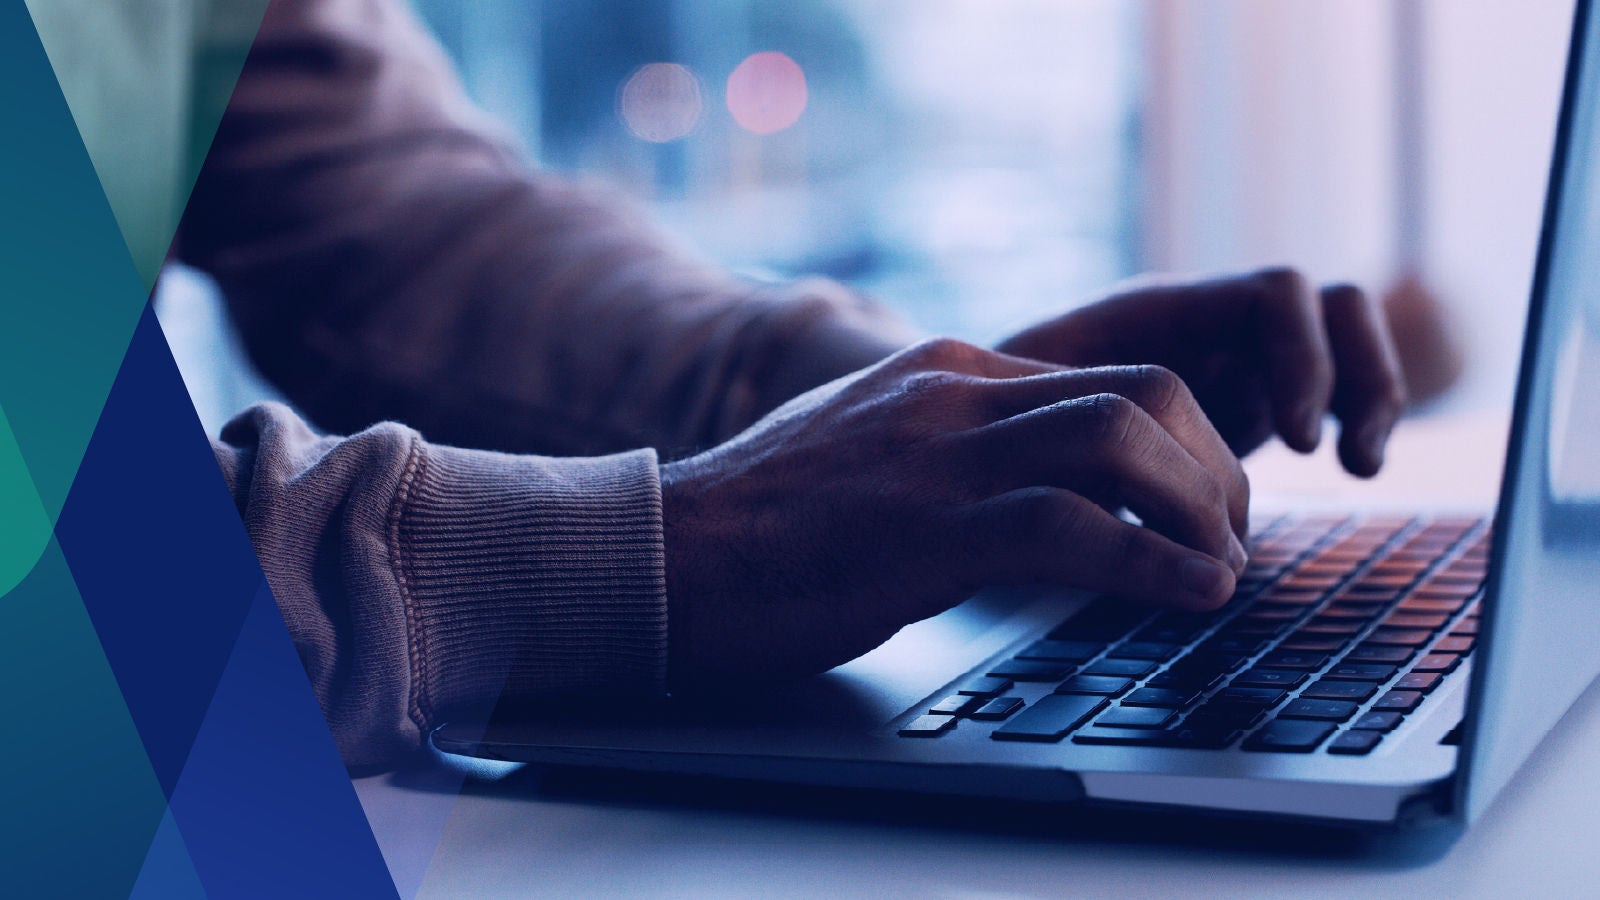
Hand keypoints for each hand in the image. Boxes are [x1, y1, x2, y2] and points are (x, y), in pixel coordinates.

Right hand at [660, 338, 1249, 687]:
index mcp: (948, 370)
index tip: (1207, 503)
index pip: (1113, 374)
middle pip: (1143, 390)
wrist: (662, 551)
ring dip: (1201, 509)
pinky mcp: (921, 532)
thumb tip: (1040, 485)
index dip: (1188, 440)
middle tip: (1230, 537)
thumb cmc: (764, 521)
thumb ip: (954, 444)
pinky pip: (1072, 528)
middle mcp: (953, 395)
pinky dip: (1153, 563)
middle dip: (1214, 467)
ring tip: (1223, 569)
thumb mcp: (874, 450)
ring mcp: (936, 457)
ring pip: (1122, 440)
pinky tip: (1192, 595)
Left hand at [996, 267, 1406, 476]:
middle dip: (1356, 374)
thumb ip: (1079, 422)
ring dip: (1370, 395)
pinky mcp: (1245, 404)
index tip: (1297, 441)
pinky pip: (1329, 388)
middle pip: (1329, 307)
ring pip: (1342, 342)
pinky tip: (1350, 470)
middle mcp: (1208, 324)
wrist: (972, 428)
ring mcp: (1233, 359)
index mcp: (1161, 311)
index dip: (1301, 359)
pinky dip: (1353, 419)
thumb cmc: (986, 416)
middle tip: (1336, 458)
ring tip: (1360, 466)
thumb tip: (1116, 464)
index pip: (1275, 295)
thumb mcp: (1026, 413)